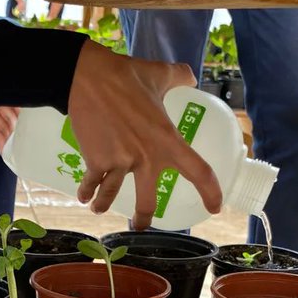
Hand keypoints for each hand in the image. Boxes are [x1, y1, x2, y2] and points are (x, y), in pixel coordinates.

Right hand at [67, 41, 221, 229]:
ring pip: (111, 195)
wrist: (86, 79)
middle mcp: (145, 158)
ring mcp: (119, 162)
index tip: (214, 207)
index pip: (198, 171)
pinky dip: (86, 190)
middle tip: (141, 223)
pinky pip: (92, 181)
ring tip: (98, 208)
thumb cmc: (124, 75)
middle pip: (148, 200)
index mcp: (167, 140)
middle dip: (143, 216)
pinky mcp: (95, 160)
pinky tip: (83, 195)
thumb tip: (190, 77)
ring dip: (104, 204)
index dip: (210, 192)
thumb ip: (178, 76)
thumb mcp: (158, 73)